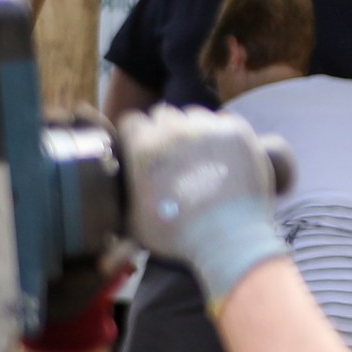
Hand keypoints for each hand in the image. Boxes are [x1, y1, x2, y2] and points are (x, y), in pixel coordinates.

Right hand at [118, 106, 291, 304]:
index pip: (132, 122)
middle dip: (165, 130)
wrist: (227, 235)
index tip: (143, 148)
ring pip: (195, 116)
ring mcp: (208, 128)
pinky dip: (222, 134)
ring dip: (194, 129)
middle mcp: (174, 130)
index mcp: (143, 147)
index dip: (137, 135)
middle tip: (174, 154)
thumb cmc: (176, 233)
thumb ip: (121, 202)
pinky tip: (223, 154)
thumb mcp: (132, 222)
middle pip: (164, 115)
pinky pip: (224, 122)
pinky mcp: (237, 131)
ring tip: (200, 154)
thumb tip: (113, 213)